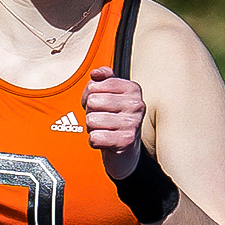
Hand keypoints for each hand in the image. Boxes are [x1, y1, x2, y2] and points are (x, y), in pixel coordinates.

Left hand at [82, 65, 144, 179]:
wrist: (127, 150)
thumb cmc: (116, 119)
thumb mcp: (111, 95)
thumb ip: (104, 79)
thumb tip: (96, 73)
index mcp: (132, 89)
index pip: (94, 85)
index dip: (88, 95)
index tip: (98, 103)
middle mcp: (136, 104)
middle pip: (92, 102)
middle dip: (90, 112)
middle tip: (101, 119)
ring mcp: (132, 123)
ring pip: (91, 120)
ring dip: (92, 128)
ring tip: (104, 130)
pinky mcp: (126, 141)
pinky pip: (94, 137)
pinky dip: (95, 141)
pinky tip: (106, 141)